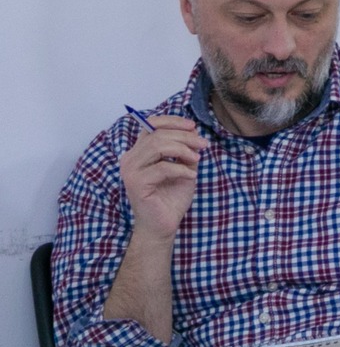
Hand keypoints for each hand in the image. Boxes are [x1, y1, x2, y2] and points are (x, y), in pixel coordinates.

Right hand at [118, 117, 207, 241]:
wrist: (164, 225)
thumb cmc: (171, 198)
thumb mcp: (183, 168)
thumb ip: (185, 151)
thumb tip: (193, 131)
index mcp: (139, 152)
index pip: (150, 125)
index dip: (172, 121)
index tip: (193, 126)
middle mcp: (130, 158)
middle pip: (156, 134)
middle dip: (184, 137)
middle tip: (203, 145)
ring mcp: (130, 170)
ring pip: (157, 147)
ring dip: (182, 150)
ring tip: (197, 160)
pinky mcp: (136, 183)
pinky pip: (162, 168)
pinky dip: (180, 169)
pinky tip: (190, 177)